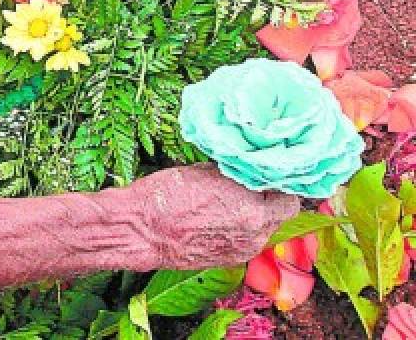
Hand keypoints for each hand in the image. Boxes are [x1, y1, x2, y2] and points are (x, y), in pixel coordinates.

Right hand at [125, 164, 299, 269]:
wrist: (140, 232)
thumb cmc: (166, 197)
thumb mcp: (205, 172)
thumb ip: (236, 174)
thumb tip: (249, 168)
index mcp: (254, 211)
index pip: (289, 197)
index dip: (277, 182)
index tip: (266, 173)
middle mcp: (255, 235)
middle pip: (280, 214)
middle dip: (269, 198)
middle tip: (251, 184)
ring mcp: (243, 251)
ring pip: (265, 229)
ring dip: (256, 214)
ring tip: (231, 200)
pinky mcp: (229, 260)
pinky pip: (247, 240)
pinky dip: (240, 228)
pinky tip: (219, 217)